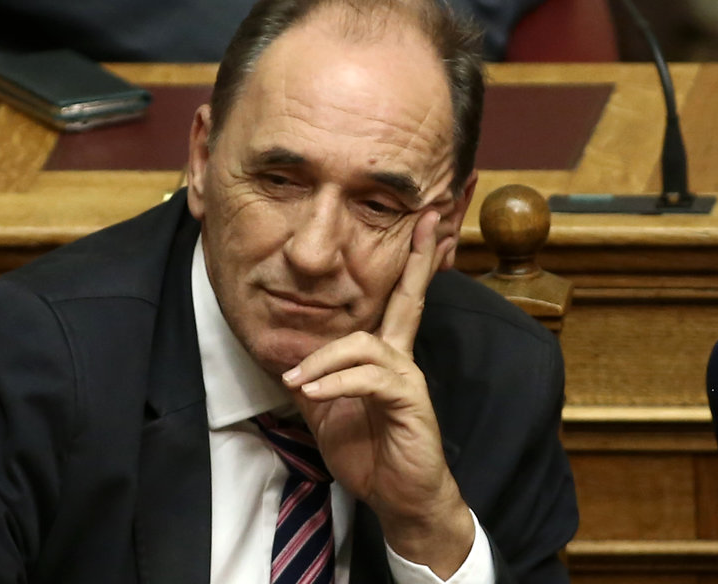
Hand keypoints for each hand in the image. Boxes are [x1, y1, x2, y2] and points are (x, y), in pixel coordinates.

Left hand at [281, 210, 474, 577]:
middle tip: (430, 218)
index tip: (418, 227)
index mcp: (384, 357)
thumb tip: (287, 360)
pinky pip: (369, 378)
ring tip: (298, 380)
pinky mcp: (410, 401)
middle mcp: (401, 359)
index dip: (405, 266)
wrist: (400, 499)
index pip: (393, 303)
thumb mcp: (329, 413)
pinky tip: (314, 393)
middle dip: (417, 258)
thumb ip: (314, 382)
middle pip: (409, 299)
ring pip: (364, 344)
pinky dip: (337, 382)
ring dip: (325, 359)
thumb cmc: (370, 454)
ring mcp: (407, 378)